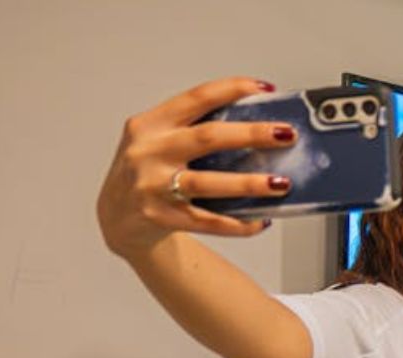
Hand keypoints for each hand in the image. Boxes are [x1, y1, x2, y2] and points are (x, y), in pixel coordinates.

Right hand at [96, 76, 290, 258]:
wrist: (116, 216)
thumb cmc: (147, 171)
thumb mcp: (157, 141)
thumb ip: (192, 130)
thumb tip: (257, 128)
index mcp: (151, 124)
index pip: (196, 98)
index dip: (232, 90)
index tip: (265, 89)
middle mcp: (149, 151)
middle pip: (207, 137)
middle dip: (251, 134)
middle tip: (286, 135)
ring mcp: (153, 186)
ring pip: (208, 183)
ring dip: (249, 183)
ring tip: (281, 183)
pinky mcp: (161, 217)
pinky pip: (208, 221)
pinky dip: (238, 223)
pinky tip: (261, 221)